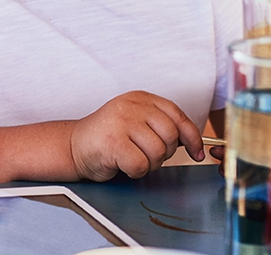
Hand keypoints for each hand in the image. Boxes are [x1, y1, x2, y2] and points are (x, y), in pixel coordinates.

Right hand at [68, 90, 203, 180]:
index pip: (177, 115)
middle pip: (171, 135)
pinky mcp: (113, 142)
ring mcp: (121, 122)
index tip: (196, 152)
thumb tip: (195, 143)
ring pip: (158, 152)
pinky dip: (135, 171)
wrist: (74, 146)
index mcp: (140, 98)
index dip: (192, 137)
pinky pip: (141, 165)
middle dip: (165, 152)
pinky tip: (122, 164)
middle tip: (147, 154)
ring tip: (132, 157)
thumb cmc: (108, 138)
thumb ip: (161, 125)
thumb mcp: (136, 122)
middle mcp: (131, 106)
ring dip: (149, 164)